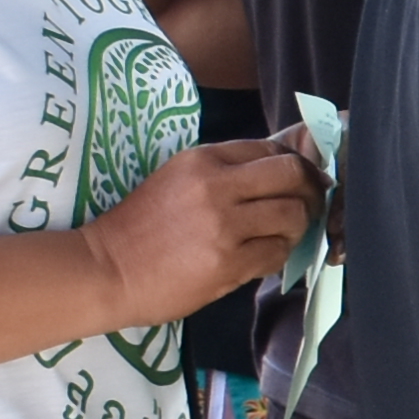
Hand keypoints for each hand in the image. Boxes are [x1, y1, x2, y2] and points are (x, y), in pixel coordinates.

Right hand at [78, 135, 320, 335]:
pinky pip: (276, 253)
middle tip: (312, 205)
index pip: (270, 149)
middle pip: (292, 175)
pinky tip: (262, 257)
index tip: (303, 180)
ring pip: (292, 215)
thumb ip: (222, 173)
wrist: (106, 269)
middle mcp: (216, 186)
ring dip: (297, 227)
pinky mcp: (227, 263)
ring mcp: (224, 225)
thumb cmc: (139, 227)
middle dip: (311, 189)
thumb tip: (278, 173)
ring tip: (284, 235)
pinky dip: (278, 255)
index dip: (295, 165)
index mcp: (202, 159)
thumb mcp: (177, 180)